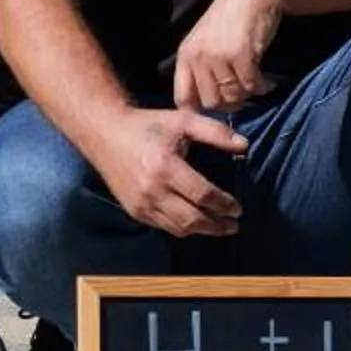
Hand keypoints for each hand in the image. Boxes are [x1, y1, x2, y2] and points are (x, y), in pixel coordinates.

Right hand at [95, 107, 249, 237]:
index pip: (202, 195)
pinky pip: (163, 227)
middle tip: (234, 225)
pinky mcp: (134, 211)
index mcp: (166, 166)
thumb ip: (215, 132)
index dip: (224, 204)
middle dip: (217, 226)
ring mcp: (142, 204)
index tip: (238, 208)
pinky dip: (182, 228)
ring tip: (219, 227)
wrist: (106, 133)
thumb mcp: (183, 120)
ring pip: (178, 228)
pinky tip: (195, 223)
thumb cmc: (148, 125)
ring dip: (202, 231)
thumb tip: (244, 145)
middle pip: (192, 219)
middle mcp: (153, 190)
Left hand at [173, 0, 283, 114]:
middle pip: (212, 103)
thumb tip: (207, 106)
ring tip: (257, 83)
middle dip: (230, 102)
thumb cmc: (231, 18)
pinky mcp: (241, 55)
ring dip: (249, 95)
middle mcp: (198, 57)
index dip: (199, 111)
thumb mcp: (205, 41)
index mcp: (186, 55)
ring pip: (233, 97)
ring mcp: (219, 56)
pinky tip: (268, 82)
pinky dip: (263, 87)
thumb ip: (201, 69)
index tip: (218, 107)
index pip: (183, 99)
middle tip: (244, 93)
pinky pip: (252, 86)